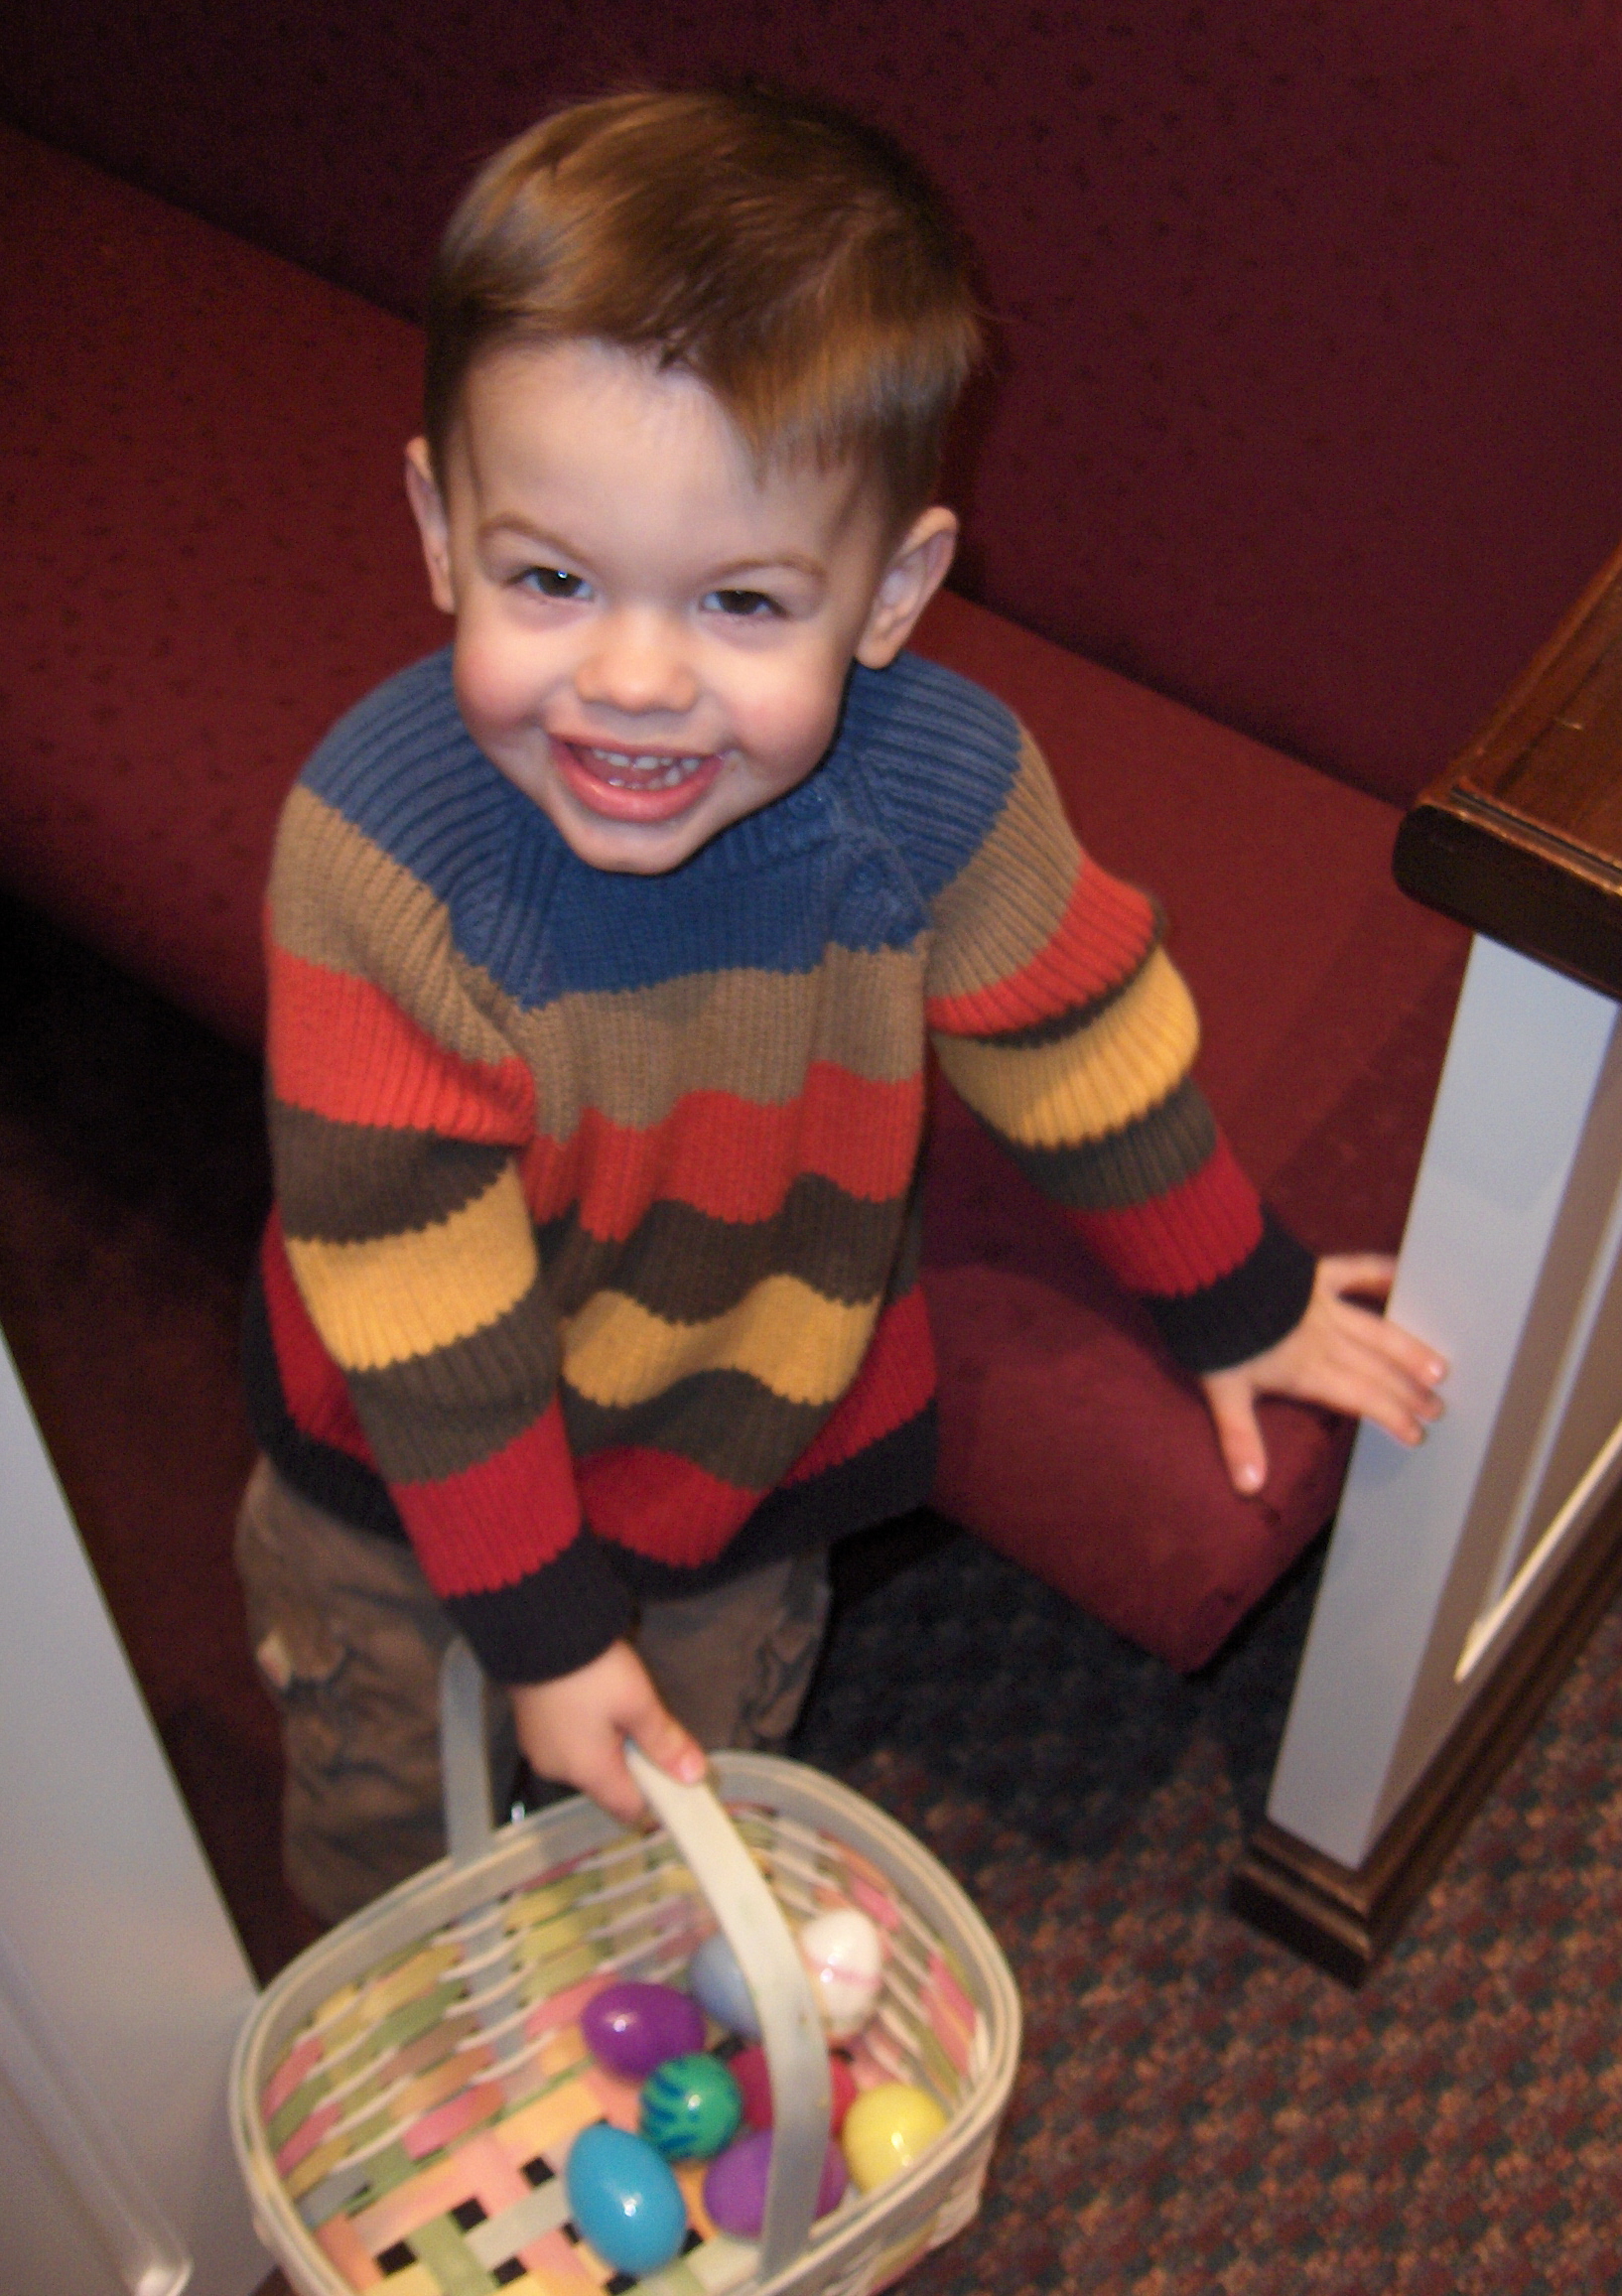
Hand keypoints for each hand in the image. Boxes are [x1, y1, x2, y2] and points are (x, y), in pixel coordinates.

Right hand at [509, 1639, 706, 1824]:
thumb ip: (665, 1742)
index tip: (670, 1767)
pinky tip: (589, 1697)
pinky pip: (565, 1742)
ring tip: (615, 1700)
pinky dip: (583, 1730)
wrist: (535, 1630)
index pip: (628, 1810)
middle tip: (642, 1719)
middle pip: (606, 1784)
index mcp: (588, 1772)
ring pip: (585, 1761)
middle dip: (630, 1761)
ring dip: (606, 1742)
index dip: (655, 1796)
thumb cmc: (592, 1672)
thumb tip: (694, 1777)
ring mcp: (538, 1750)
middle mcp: (558, 1770)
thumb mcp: (638, 1703)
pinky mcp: (528, 1727)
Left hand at [1198, 1254, 1446, 1495]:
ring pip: (1379, 1330)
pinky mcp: (1316, 1272)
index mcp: (1308, 1369)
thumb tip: (1249, 1488)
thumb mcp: (1223, 1392)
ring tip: (1440, 1368)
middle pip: (1378, 1369)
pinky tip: (1406, 1275)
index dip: (1392, 1417)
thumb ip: (1241, 1439)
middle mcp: (1325, 1339)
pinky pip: (1357, 1270)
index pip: (1362, 1398)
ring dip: (1410, 1349)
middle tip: (1440, 1408)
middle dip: (1411, 1391)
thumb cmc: (1213, 1337)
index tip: (1418, 1435)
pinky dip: (1380, 1273)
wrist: (1207, 1274)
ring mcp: (1324, 1304)